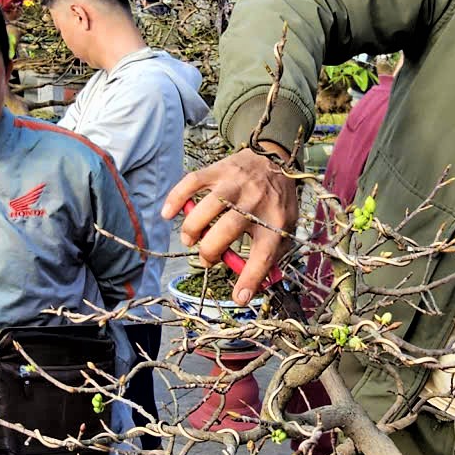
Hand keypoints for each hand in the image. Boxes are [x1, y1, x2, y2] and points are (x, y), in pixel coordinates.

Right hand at [161, 149, 300, 302]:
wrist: (276, 158)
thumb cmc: (278, 200)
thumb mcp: (287, 228)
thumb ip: (273, 255)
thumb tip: (254, 286)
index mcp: (275, 220)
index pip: (264, 255)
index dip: (250, 278)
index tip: (238, 297)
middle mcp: (254, 201)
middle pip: (226, 231)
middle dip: (210, 252)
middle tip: (207, 259)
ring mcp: (234, 184)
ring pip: (206, 208)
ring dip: (192, 229)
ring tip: (189, 239)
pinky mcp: (218, 170)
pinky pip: (191, 183)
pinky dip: (176, 199)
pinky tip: (168, 214)